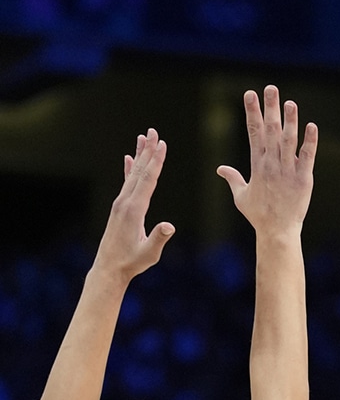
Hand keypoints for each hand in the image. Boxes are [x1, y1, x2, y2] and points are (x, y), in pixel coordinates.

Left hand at [93, 129, 174, 281]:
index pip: (148, 180)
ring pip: (133, 174)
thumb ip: (159, 238)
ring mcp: (120, 203)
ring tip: (143, 137)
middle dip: (148, 151)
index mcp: (134, 210)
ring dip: (140, 155)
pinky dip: (129, 169)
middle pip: (140, 171)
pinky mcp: (120, 208)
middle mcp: (125, 202)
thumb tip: (169, 226)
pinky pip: (127, 183)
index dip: (156, 161)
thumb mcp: (149, 253)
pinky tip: (129, 159)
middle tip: (153, 131)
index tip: (162, 145)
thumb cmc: (132, 262)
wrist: (109, 268)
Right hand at [217, 85, 317, 238]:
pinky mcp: (304, 178)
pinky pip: (307, 157)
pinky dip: (310, 142)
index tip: (250, 94)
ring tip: (290, 102)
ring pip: (289, 141)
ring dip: (290, 121)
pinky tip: (311, 126)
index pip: (254, 132)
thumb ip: (233, 179)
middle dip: (270, 108)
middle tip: (270, 88)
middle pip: (271, 131)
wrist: (277, 231)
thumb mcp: (241, 196)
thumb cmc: (259, 215)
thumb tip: (221, 169)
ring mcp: (288, 170)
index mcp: (257, 165)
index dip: (252, 112)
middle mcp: (272, 164)